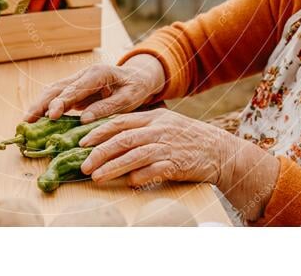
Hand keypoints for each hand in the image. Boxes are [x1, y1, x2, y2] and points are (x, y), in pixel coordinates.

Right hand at [24, 54, 165, 122]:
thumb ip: (107, 107)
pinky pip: (57, 96)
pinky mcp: (75, 89)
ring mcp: (78, 80)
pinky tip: (36, 118)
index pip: (75, 88)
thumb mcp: (128, 99)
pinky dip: (45, 106)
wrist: (138, 77)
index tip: (51, 116)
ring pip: (53, 90)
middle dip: (41, 103)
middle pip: (57, 87)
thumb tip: (84, 119)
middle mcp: (84, 74)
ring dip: (39, 104)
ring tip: (26, 120)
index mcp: (98, 74)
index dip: (61, 102)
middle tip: (28, 119)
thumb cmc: (135, 87)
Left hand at [79, 109, 238, 188]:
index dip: (98, 131)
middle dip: (99, 152)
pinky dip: (139, 177)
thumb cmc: (188, 137)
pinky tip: (128, 183)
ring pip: (133, 156)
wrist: (219, 150)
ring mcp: (167, 146)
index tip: (81, 142)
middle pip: (122, 139)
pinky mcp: (176, 164)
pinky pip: (153, 171)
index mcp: (153, 117)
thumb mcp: (165, 123)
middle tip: (83, 164)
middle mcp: (158, 130)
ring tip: (96, 177)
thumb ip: (141, 127)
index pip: (120, 122)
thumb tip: (112, 136)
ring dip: (112, 167)